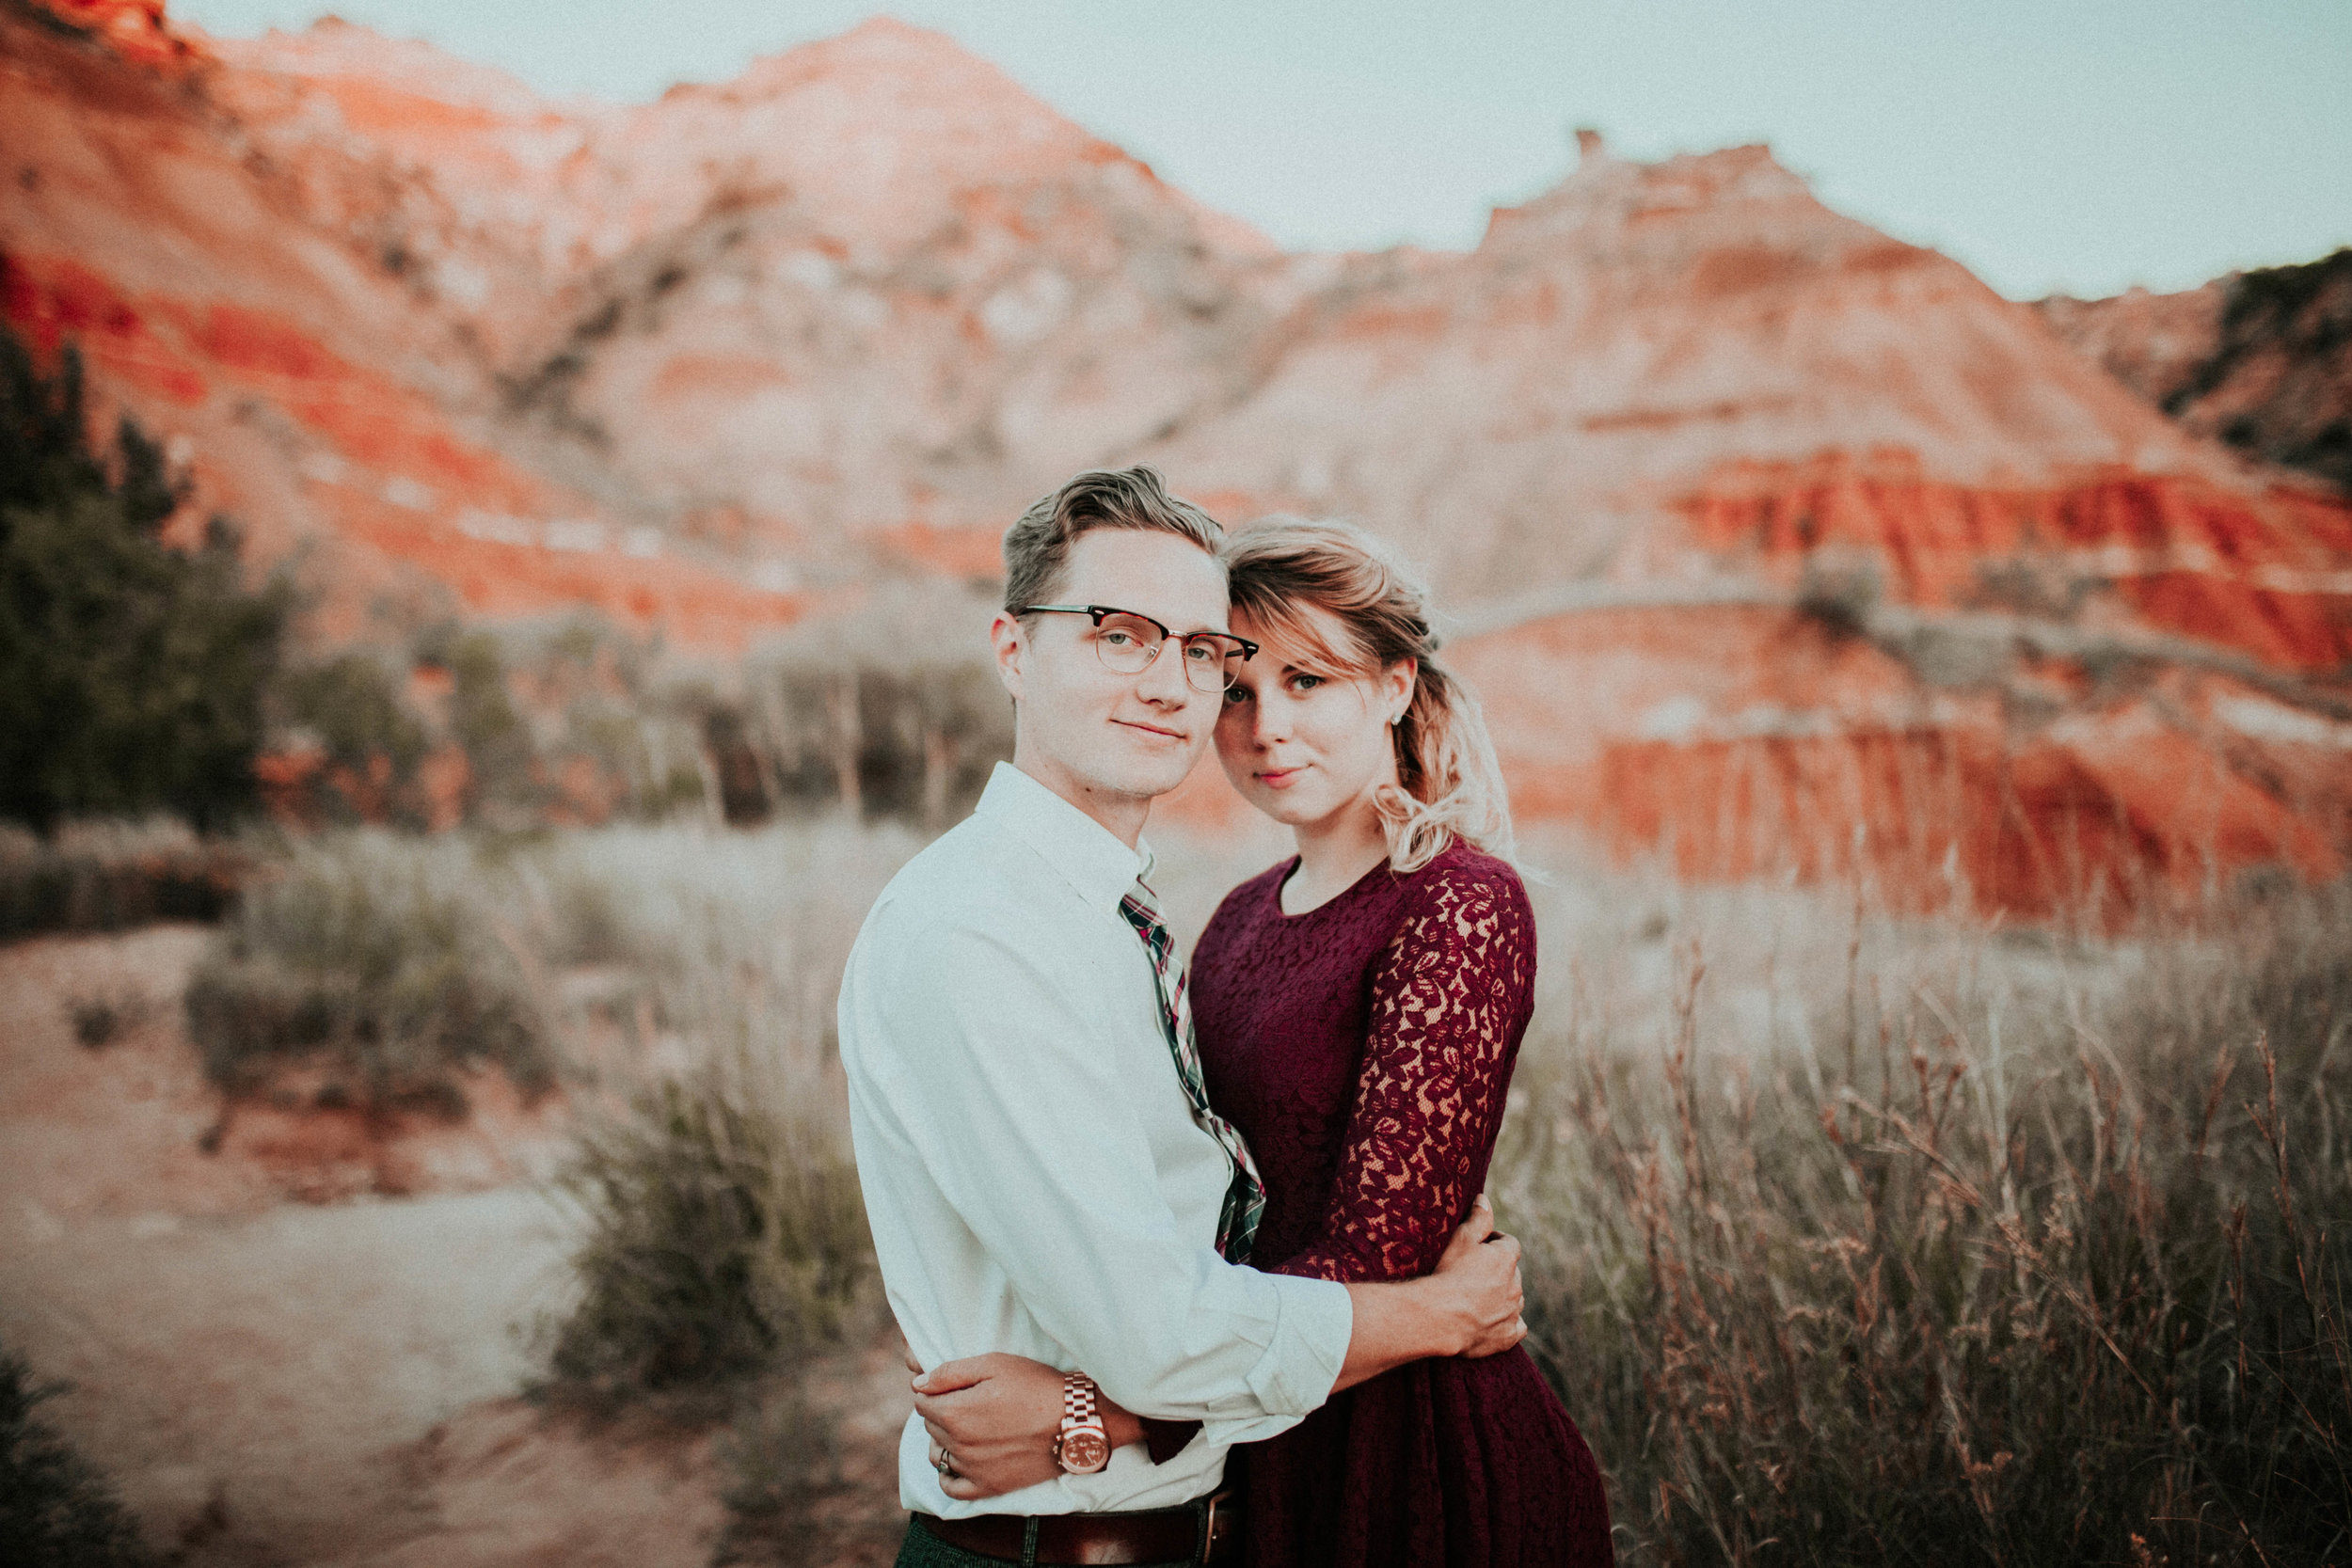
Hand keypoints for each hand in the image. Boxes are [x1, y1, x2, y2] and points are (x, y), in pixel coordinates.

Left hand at [914, 1352, 1071, 1499]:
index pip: (922, 1401)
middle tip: (970, 1401)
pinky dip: (949, 1475)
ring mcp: (971, 1470)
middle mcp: (958, 1445)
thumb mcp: (993, 1364)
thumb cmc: (1035, 1386)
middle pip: (930, 1426)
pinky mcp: (988, 1488)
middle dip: (942, 1411)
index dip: (936, 1389)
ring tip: (968, 1427)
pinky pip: (951, 1488)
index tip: (956, 1385)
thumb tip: (917, 1384)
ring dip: (944, 1440)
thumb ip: (950, 1373)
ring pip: (937, 1455)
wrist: (1074, 1421)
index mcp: (954, 1413)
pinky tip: (961, 1460)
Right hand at [1428, 1193, 1525, 1357]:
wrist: (1439, 1317)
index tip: (1481, 1245)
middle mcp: (1516, 1285)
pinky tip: (1493, 1322)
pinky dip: (1508, 1323)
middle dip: (1499, 1271)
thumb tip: (1485, 1200)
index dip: (1496, 1242)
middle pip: (1512, 1273)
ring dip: (1503, 1296)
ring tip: (1478, 1298)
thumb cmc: (1447, 1274)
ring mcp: (1513, 1312)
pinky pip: (1517, 1327)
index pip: (1510, 1244)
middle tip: (1474, 1273)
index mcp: (1506, 1259)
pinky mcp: (1508, 1336)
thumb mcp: (1460, 1239)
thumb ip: (1477, 1219)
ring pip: (1514, 1300)